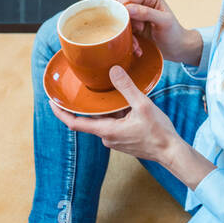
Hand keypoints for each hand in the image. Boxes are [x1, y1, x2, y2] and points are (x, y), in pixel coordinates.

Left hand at [49, 63, 183, 165]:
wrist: (171, 152)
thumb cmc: (158, 132)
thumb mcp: (143, 105)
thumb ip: (126, 88)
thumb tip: (113, 70)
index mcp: (106, 130)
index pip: (74, 123)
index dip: (60, 113)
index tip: (52, 102)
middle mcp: (107, 137)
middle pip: (90, 119)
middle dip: (89, 104)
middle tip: (85, 86)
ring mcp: (115, 140)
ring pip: (104, 121)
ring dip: (106, 108)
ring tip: (111, 91)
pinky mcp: (124, 140)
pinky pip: (114, 124)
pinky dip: (116, 114)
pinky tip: (126, 104)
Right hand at [106, 0, 200, 64]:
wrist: (177, 48)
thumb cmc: (174, 33)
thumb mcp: (164, 22)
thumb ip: (146, 13)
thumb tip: (126, 8)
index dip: (119, 7)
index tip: (126, 24)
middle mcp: (139, 1)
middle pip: (113, 1)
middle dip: (119, 19)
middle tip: (132, 30)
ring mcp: (134, 13)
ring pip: (115, 17)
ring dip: (123, 32)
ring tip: (136, 44)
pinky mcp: (131, 24)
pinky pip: (120, 29)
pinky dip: (126, 39)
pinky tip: (137, 47)